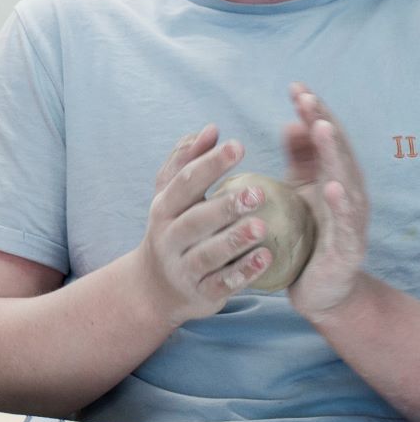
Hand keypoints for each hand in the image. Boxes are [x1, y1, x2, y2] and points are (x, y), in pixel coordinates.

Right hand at [134, 124, 271, 326]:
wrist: (155, 287)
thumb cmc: (172, 229)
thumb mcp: (171, 195)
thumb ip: (187, 160)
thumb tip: (211, 129)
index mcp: (164, 207)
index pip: (185, 182)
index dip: (210, 163)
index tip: (238, 146)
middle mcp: (169, 236)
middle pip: (196, 219)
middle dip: (225, 206)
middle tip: (259, 192)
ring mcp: (183, 266)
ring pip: (208, 254)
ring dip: (235, 240)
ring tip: (262, 227)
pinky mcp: (200, 292)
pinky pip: (222, 283)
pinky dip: (244, 273)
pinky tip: (266, 259)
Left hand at [284, 84, 369, 321]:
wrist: (321, 290)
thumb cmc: (308, 234)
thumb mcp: (299, 191)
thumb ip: (299, 159)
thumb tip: (292, 122)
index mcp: (332, 177)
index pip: (323, 138)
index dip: (312, 112)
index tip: (295, 87)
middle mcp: (346, 193)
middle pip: (336, 151)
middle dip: (322, 122)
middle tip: (307, 97)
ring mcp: (351, 218)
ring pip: (345, 179)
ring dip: (334, 152)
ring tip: (322, 127)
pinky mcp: (348, 246)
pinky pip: (345, 222)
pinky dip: (339, 202)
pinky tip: (331, 185)